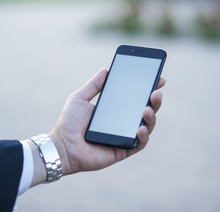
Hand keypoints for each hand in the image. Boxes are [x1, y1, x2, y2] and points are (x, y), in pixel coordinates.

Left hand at [49, 68, 165, 175]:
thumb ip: (93, 85)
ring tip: (147, 108)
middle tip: (156, 92)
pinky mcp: (123, 150)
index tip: (158, 78)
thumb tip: (105, 69)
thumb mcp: (79, 98)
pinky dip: (143, 136)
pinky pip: (139, 144)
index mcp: (114, 110)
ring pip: (146, 126)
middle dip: (155, 101)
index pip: (136, 98)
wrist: (61, 146)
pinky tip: (140, 128)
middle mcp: (122, 123)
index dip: (148, 89)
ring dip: (151, 117)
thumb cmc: (68, 123)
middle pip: (145, 111)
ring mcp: (124, 137)